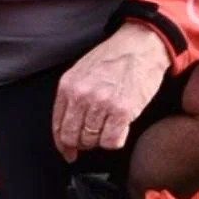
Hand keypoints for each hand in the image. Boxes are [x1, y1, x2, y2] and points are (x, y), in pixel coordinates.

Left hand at [52, 24, 171, 161]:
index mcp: (68, 86)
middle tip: (93, 139)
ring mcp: (102, 103)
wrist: (140, 45)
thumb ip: (72, 96)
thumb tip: (67, 127)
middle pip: (73, 137)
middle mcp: (81, 95)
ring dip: (101, 140)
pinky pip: (112, 141)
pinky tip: (121, 128)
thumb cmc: (114, 57)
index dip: (62, 144)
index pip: (57, 125)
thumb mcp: (82, 71)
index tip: (68, 152)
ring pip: (93, 141)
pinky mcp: (122, 111)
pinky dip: (116, 140)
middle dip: (82, 144)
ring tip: (110, 127)